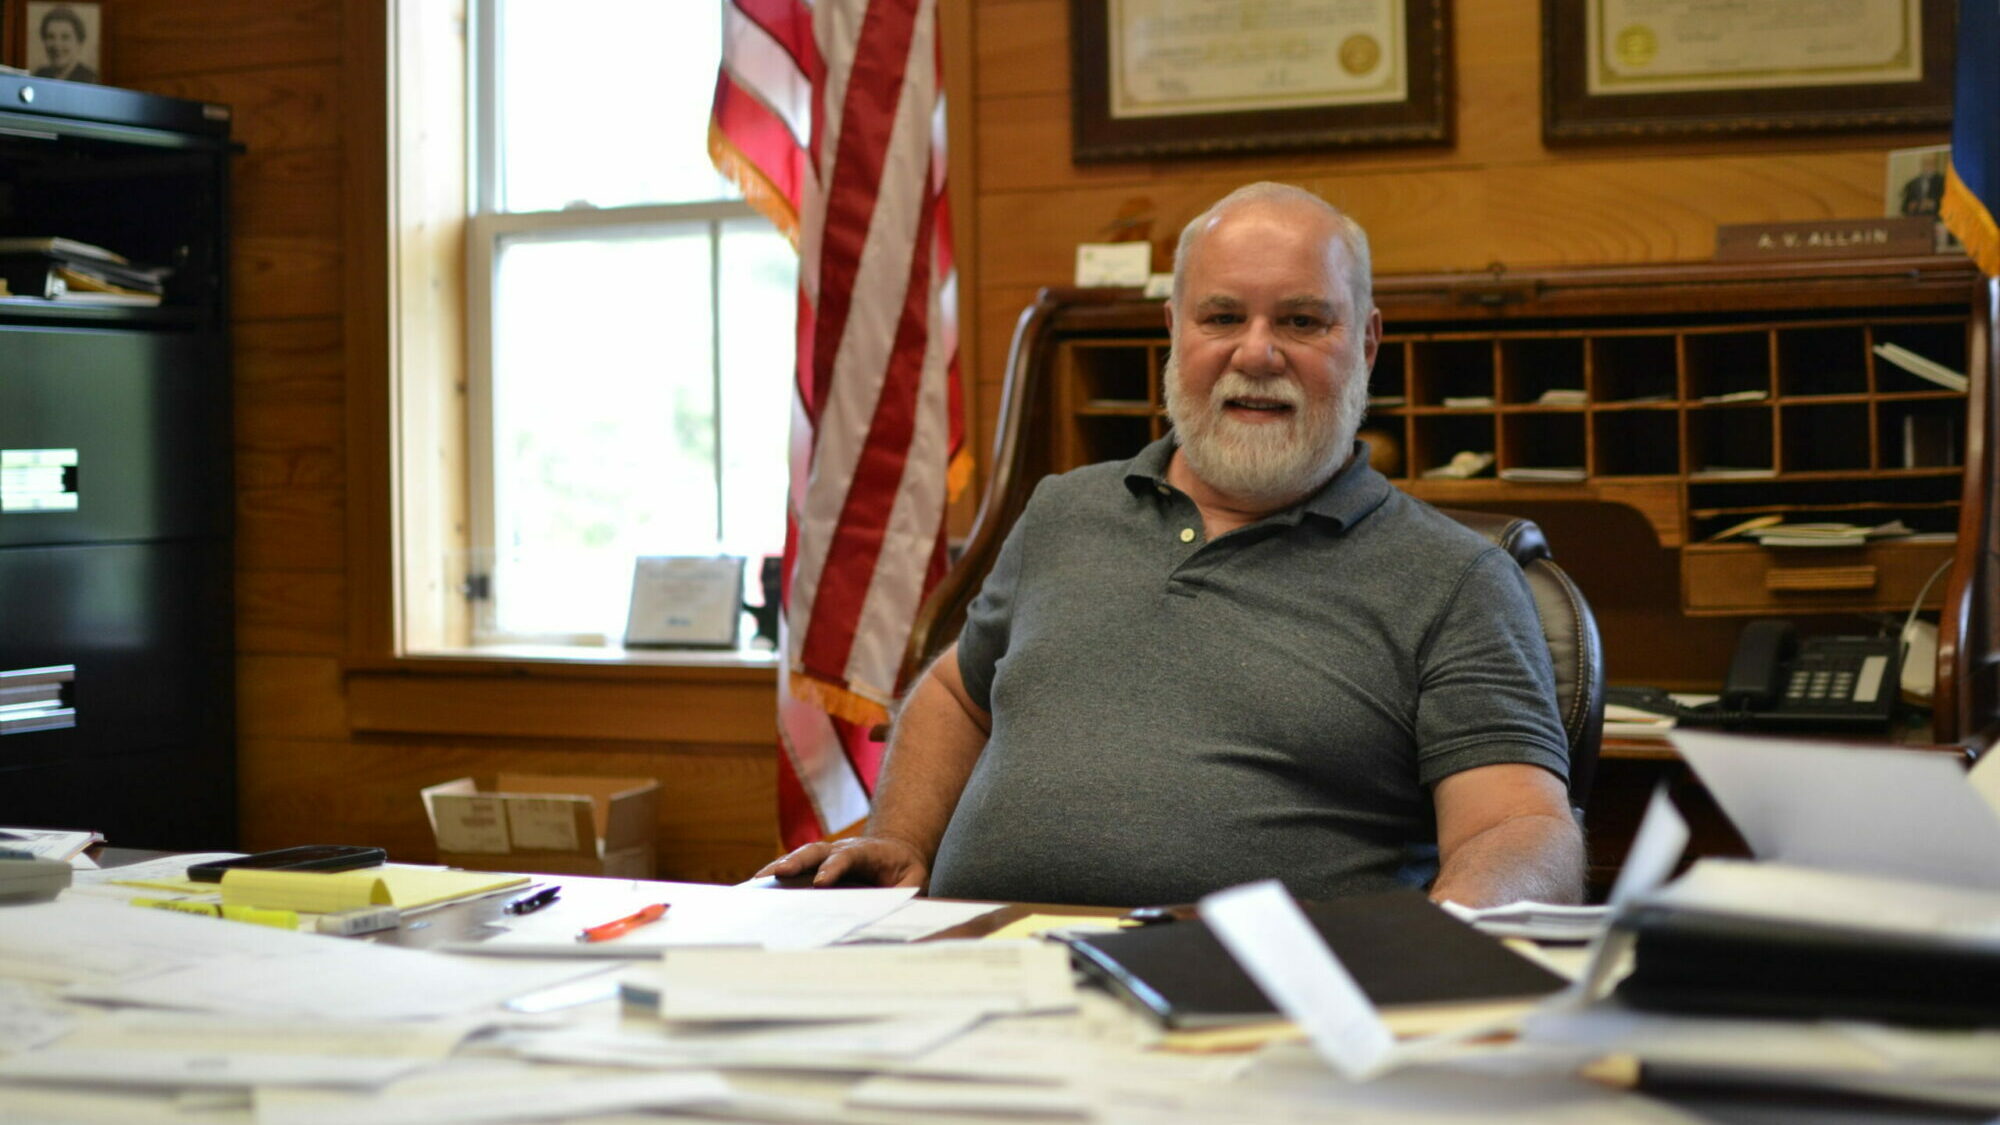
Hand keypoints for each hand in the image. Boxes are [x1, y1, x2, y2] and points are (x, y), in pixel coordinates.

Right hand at [754, 835, 929, 888]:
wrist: (897, 851)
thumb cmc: (904, 870)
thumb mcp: (915, 880)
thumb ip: (907, 894)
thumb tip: (898, 914)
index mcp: (867, 852)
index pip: (847, 856)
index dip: (833, 868)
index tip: (820, 883)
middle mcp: (842, 848)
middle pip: (816, 851)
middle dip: (796, 861)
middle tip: (777, 874)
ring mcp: (827, 854)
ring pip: (800, 856)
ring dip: (779, 866)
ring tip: (756, 882)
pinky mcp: (817, 864)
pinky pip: (795, 867)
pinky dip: (777, 875)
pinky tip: (758, 888)